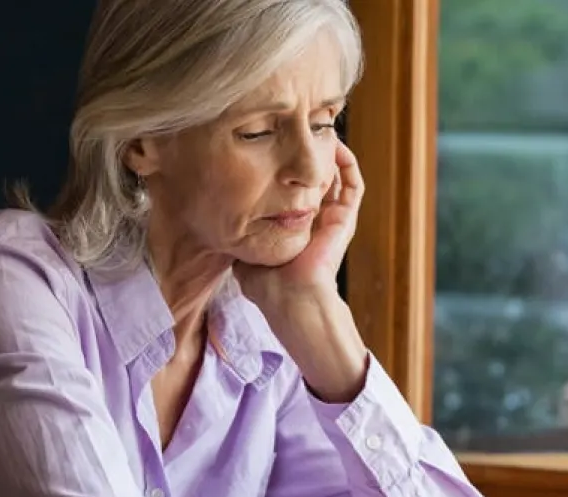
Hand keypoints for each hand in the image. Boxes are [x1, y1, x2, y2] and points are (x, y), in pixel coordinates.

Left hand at [233, 141, 369, 402]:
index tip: (274, 143)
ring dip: (330, 151)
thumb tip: (215, 216)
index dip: (287, 164)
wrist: (289, 298)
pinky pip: (353, 184)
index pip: (295, 186)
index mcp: (294, 223)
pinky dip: (346, 163)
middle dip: (309, 150)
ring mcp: (332, 218)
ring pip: (337, 175)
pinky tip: (334, 144)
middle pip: (316, 175)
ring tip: (318, 128)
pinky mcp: (345, 219)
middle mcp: (315, 217)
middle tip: (298, 127)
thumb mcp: (245, 250)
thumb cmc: (266, 283)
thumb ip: (237, 232)